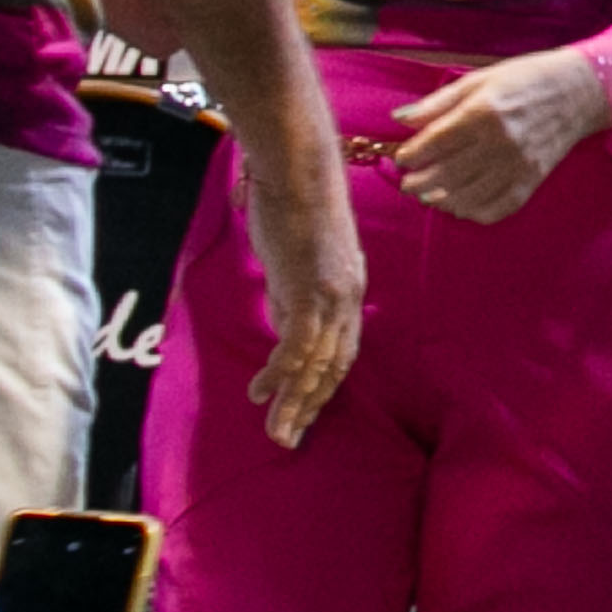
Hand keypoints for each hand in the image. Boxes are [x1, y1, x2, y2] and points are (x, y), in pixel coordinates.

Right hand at [232, 140, 364, 449]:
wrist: (299, 171)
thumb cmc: (293, 207)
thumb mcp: (296, 260)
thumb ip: (293, 294)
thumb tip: (283, 323)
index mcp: (349, 290)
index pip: (342, 350)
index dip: (323, 385)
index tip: (304, 412)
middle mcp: (349, 297)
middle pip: (336, 366)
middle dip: (312, 406)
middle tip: (290, 440)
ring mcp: (333, 295)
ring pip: (318, 363)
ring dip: (296, 402)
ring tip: (277, 432)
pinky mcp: (311, 289)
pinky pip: (298, 344)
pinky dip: (281, 374)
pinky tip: (262, 393)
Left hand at [383, 47, 611, 225]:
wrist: (579, 91)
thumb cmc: (525, 79)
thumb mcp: (478, 80)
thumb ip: (438, 102)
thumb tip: (399, 120)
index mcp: (483, 112)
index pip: (433, 143)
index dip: (410, 155)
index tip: (403, 157)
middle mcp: (500, 142)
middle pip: (445, 174)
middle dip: (418, 183)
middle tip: (408, 183)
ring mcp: (518, 164)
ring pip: (468, 196)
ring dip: (440, 201)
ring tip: (429, 195)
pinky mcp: (533, 179)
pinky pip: (499, 207)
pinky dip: (475, 212)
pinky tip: (462, 205)